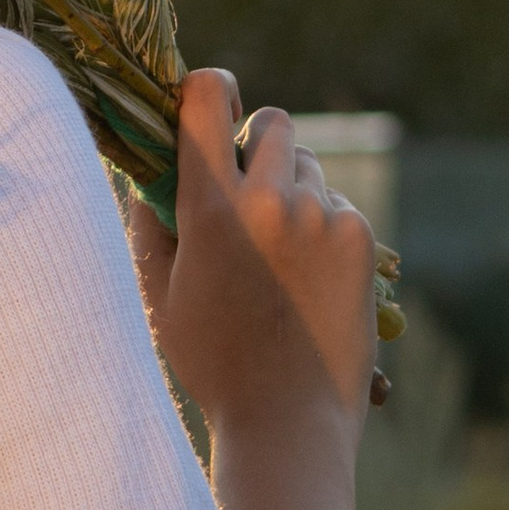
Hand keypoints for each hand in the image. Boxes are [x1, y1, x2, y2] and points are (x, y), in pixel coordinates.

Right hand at [126, 71, 377, 438]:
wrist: (288, 419)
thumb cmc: (211, 361)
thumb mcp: (157, 293)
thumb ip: (148, 220)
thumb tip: (148, 165)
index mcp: (212, 210)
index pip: (208, 99)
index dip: (205, 89)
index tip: (204, 104)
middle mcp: (271, 200)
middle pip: (270, 122)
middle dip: (255, 145)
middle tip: (245, 191)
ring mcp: (322, 217)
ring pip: (307, 165)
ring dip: (290, 187)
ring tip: (276, 251)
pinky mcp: (360, 237)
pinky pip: (335, 204)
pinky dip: (320, 224)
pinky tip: (306, 277)